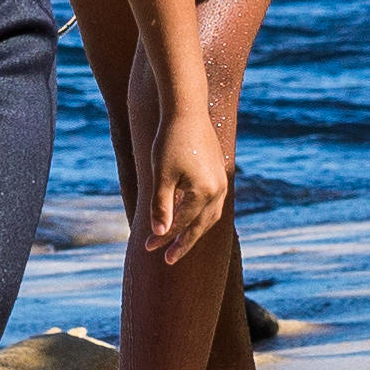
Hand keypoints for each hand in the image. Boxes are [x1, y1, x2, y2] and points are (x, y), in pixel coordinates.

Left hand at [138, 105, 230, 264]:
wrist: (186, 110)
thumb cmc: (170, 142)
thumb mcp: (161, 176)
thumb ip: (161, 207)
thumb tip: (160, 235)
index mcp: (204, 193)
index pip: (181, 225)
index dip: (163, 239)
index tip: (147, 248)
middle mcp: (218, 190)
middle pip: (201, 226)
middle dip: (183, 242)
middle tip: (168, 259)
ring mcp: (222, 181)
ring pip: (210, 216)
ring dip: (195, 230)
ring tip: (181, 241)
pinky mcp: (220, 173)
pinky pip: (212, 203)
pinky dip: (201, 214)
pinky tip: (190, 215)